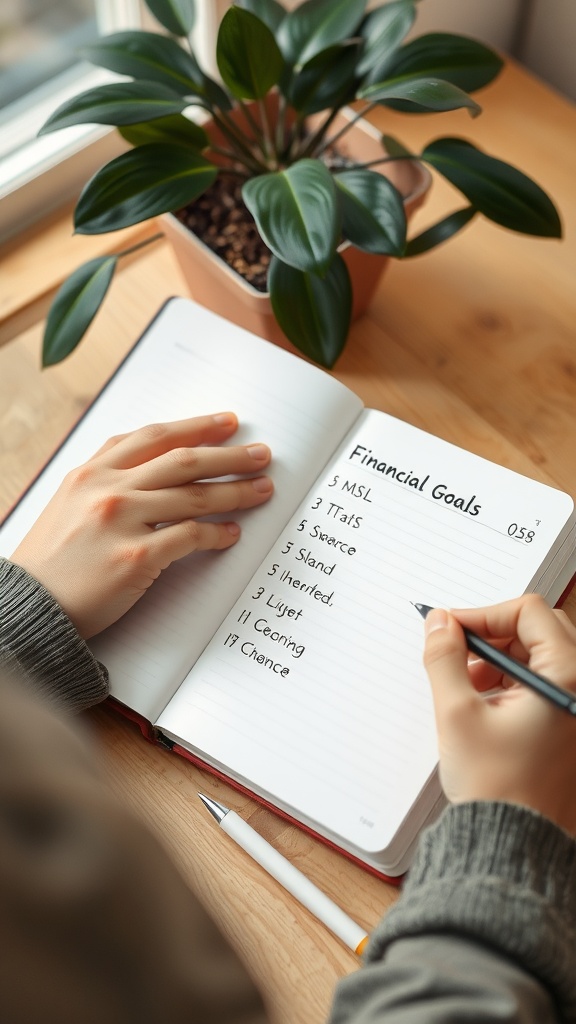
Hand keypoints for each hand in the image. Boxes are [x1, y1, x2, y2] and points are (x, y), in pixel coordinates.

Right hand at [11, 413, 272, 638]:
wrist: (31, 605)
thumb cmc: (55, 559)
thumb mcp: (70, 502)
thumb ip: (109, 480)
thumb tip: (162, 467)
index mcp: (92, 472)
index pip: (154, 436)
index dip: (195, 426)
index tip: (228, 423)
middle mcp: (108, 489)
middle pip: (184, 461)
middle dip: (230, 455)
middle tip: (262, 455)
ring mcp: (122, 521)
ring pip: (195, 496)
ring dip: (235, 492)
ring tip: (262, 490)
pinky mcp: (136, 558)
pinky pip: (190, 537)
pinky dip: (217, 534)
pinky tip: (232, 534)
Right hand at [423, 595, 575, 833]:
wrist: (515, 847)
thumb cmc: (495, 788)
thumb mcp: (457, 714)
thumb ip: (445, 658)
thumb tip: (439, 623)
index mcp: (566, 678)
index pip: (529, 612)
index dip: (484, 614)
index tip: (450, 628)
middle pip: (541, 630)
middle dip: (494, 635)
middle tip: (458, 651)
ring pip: (544, 656)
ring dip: (503, 659)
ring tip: (467, 685)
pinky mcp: (571, 727)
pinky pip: (547, 684)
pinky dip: (516, 683)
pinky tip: (486, 704)